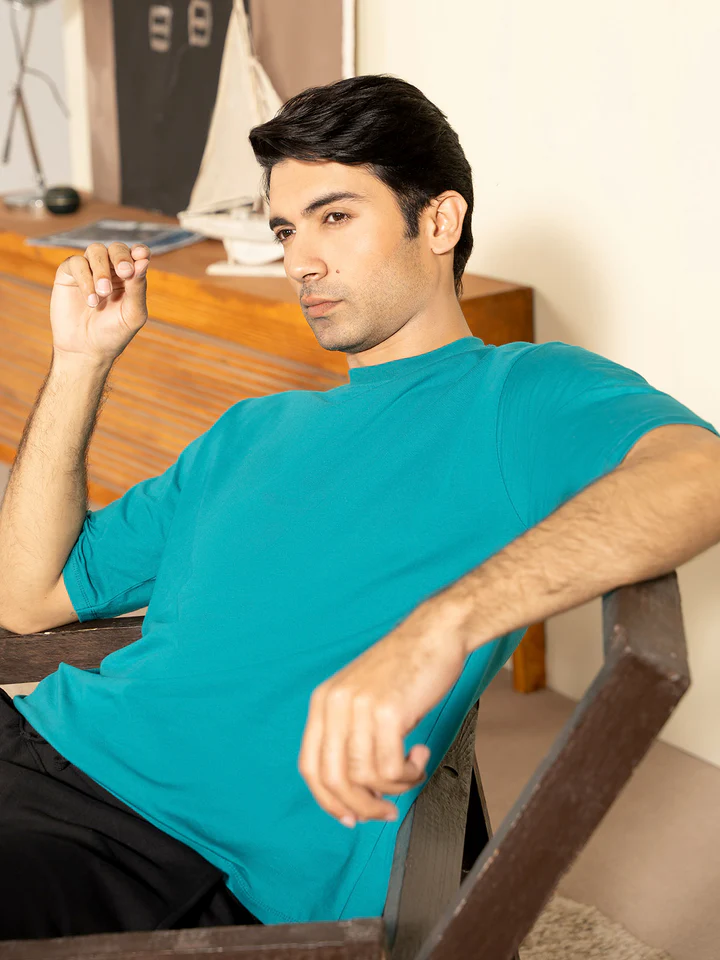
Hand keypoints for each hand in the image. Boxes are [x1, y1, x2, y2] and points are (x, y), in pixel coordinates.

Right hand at [50, 241, 151, 365]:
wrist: (86, 349)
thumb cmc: (113, 333)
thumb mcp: (132, 313)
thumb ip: (138, 288)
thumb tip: (144, 261)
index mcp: (130, 277)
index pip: (137, 255)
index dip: (140, 251)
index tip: (141, 255)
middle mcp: (110, 270)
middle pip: (116, 248)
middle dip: (121, 257)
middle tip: (125, 272)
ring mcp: (89, 270)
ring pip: (96, 250)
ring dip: (101, 270)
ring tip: (103, 293)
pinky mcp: (68, 274)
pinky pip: (76, 262)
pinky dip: (84, 278)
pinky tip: (91, 300)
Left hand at [298, 600, 469, 826]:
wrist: (435, 633)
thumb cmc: (406, 666)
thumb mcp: (362, 696)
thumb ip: (350, 733)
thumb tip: (355, 789)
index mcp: (323, 701)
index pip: (310, 767)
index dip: (327, 800)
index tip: (348, 817)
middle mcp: (335, 703)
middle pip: (334, 779)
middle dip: (361, 805)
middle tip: (385, 811)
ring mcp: (360, 707)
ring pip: (365, 778)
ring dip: (394, 787)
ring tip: (412, 769)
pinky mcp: (388, 712)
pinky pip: (391, 769)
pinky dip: (409, 774)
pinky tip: (419, 756)